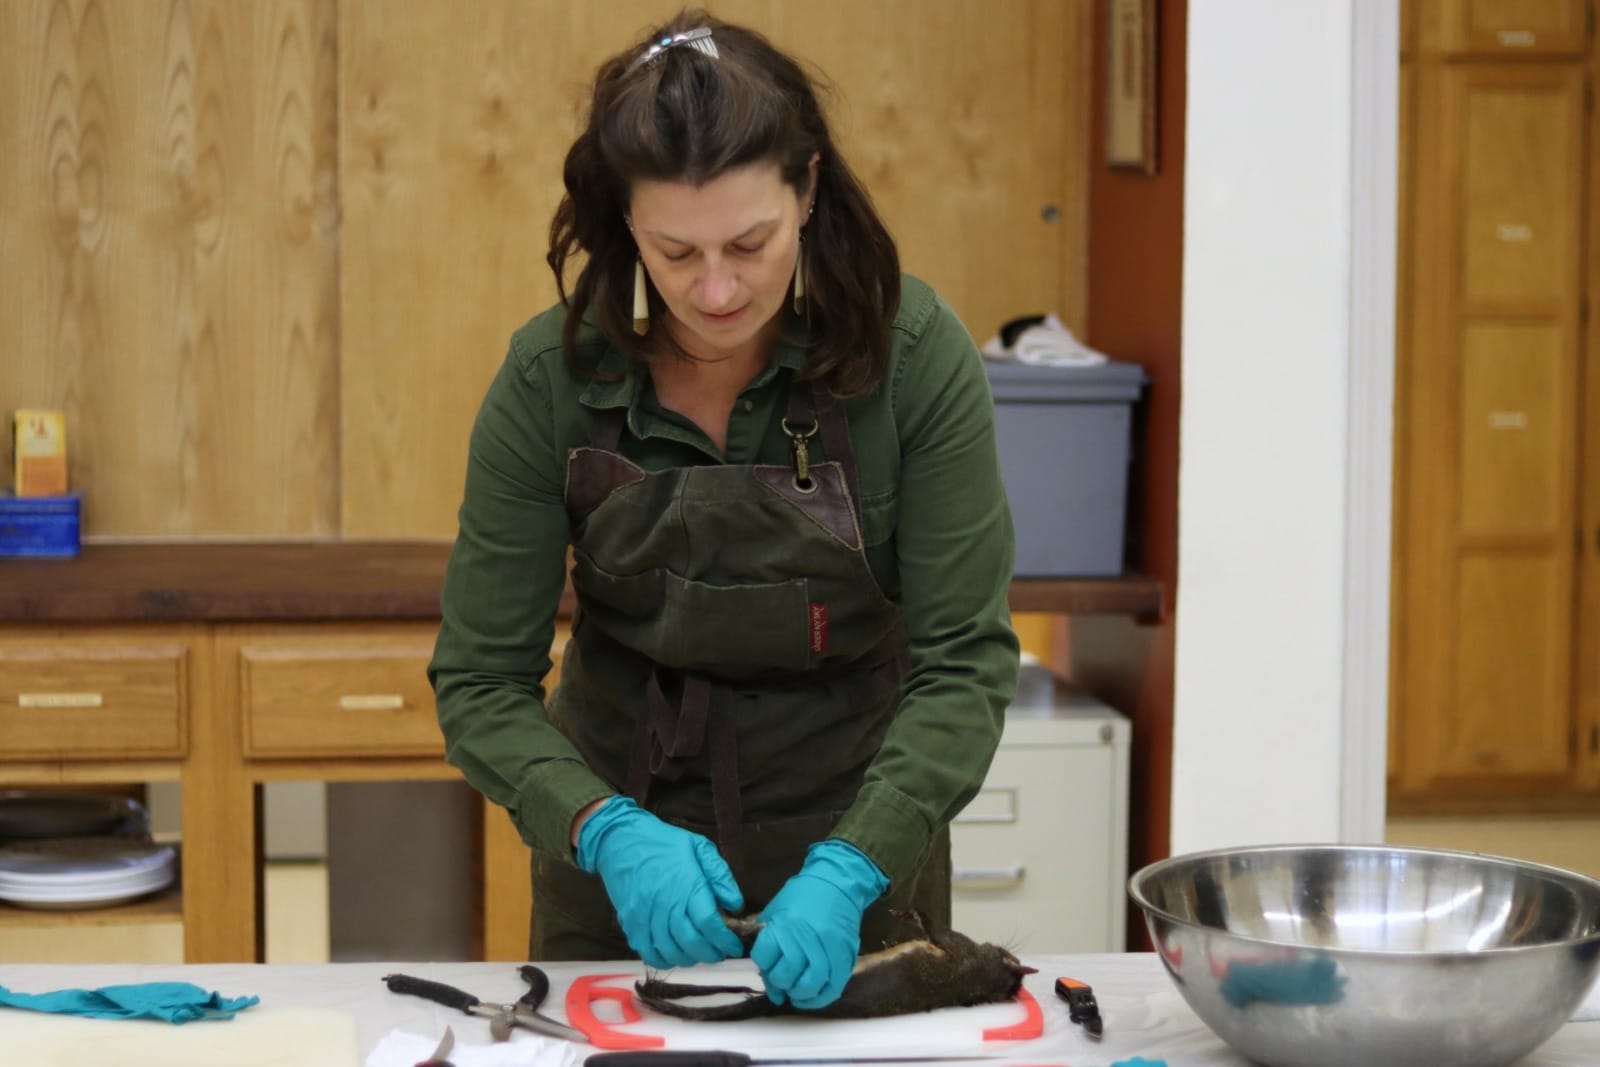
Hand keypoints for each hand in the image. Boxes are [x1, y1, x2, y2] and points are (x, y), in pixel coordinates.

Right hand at [575, 796, 745, 968]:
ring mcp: (645, 916)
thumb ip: (720, 875)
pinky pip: (647, 952)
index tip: (734, 945)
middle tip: (720, 953)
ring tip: (700, 954)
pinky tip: (674, 955)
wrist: (621, 839)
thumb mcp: (699, 847)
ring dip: (690, 959)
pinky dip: (664, 960)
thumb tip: (735, 904)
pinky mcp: (630, 923)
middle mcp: (666, 905)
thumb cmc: (663, 842)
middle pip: (692, 942)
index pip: (709, 923)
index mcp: (686, 885)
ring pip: (671, 951)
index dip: (725, 940)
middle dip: (711, 954)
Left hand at [751, 839, 888, 1009]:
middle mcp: (804, 938)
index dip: (763, 966)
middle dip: (780, 983)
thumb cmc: (803, 894)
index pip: (764, 959)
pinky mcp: (845, 955)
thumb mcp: (777, 910)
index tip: (767, 965)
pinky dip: (820, 998)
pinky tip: (811, 997)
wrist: (838, 882)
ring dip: (799, 995)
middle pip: (785, 975)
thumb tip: (766, 976)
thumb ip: (769, 941)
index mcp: (783, 925)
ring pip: (810, 985)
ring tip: (795, 993)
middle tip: (782, 981)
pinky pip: (832, 987)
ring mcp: (827, 948)